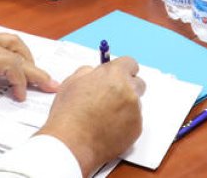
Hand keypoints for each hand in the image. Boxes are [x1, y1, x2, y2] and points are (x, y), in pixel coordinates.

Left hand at [0, 27, 57, 114]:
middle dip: (36, 71)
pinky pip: (6, 40)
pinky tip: (18, 58)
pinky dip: (18, 50)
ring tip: (37, 73)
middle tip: (52, 84)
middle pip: (18, 55)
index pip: (11, 65)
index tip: (20, 97)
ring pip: (15, 44)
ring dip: (29, 58)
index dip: (20, 81)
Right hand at [38, 57, 145, 176]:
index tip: (119, 76)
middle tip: (112, 97)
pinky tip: (107, 128)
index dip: (123, 70)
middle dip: (128, 87)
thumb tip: (96, 72)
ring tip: (104, 117)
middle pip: (138, 84)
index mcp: (114, 74)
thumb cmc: (68, 114)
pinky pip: (134, 121)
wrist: (70, 143)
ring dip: (125, 107)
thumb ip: (89, 72)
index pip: (130, 64)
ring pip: (135, 104)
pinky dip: (125, 123)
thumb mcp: (72, 82)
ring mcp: (134, 110)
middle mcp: (129, 90)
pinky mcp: (136, 129)